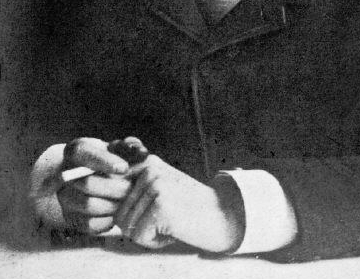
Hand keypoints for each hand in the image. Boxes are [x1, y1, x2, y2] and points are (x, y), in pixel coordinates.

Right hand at [58, 137, 130, 234]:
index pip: (83, 153)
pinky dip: (107, 220)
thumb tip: (140, 153)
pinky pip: (88, 224)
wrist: (98, 179)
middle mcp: (65, 174)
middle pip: (86, 183)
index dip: (104, 161)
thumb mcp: (120, 148)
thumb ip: (131, 147)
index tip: (124, 168)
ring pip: (88, 205)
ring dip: (112, 204)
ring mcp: (65, 197)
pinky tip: (117, 212)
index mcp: (77, 150)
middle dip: (114, 187)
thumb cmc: (113, 159)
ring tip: (127, 200)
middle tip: (131, 188)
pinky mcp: (71, 218)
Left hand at [115, 155, 243, 251]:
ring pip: (127, 226)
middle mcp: (149, 169)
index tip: (136, 212)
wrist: (221, 216)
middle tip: (164, 219)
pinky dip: (154, 241)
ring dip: (146, 234)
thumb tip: (94, 190)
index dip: (118, 209)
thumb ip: (132, 187)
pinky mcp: (161, 205)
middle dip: (138, 225)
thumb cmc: (186, 209)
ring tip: (169, 223)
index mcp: (146, 162)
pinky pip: (138, 236)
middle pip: (119, 212)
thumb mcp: (158, 189)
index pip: (111, 189)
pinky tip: (173, 229)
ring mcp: (155, 185)